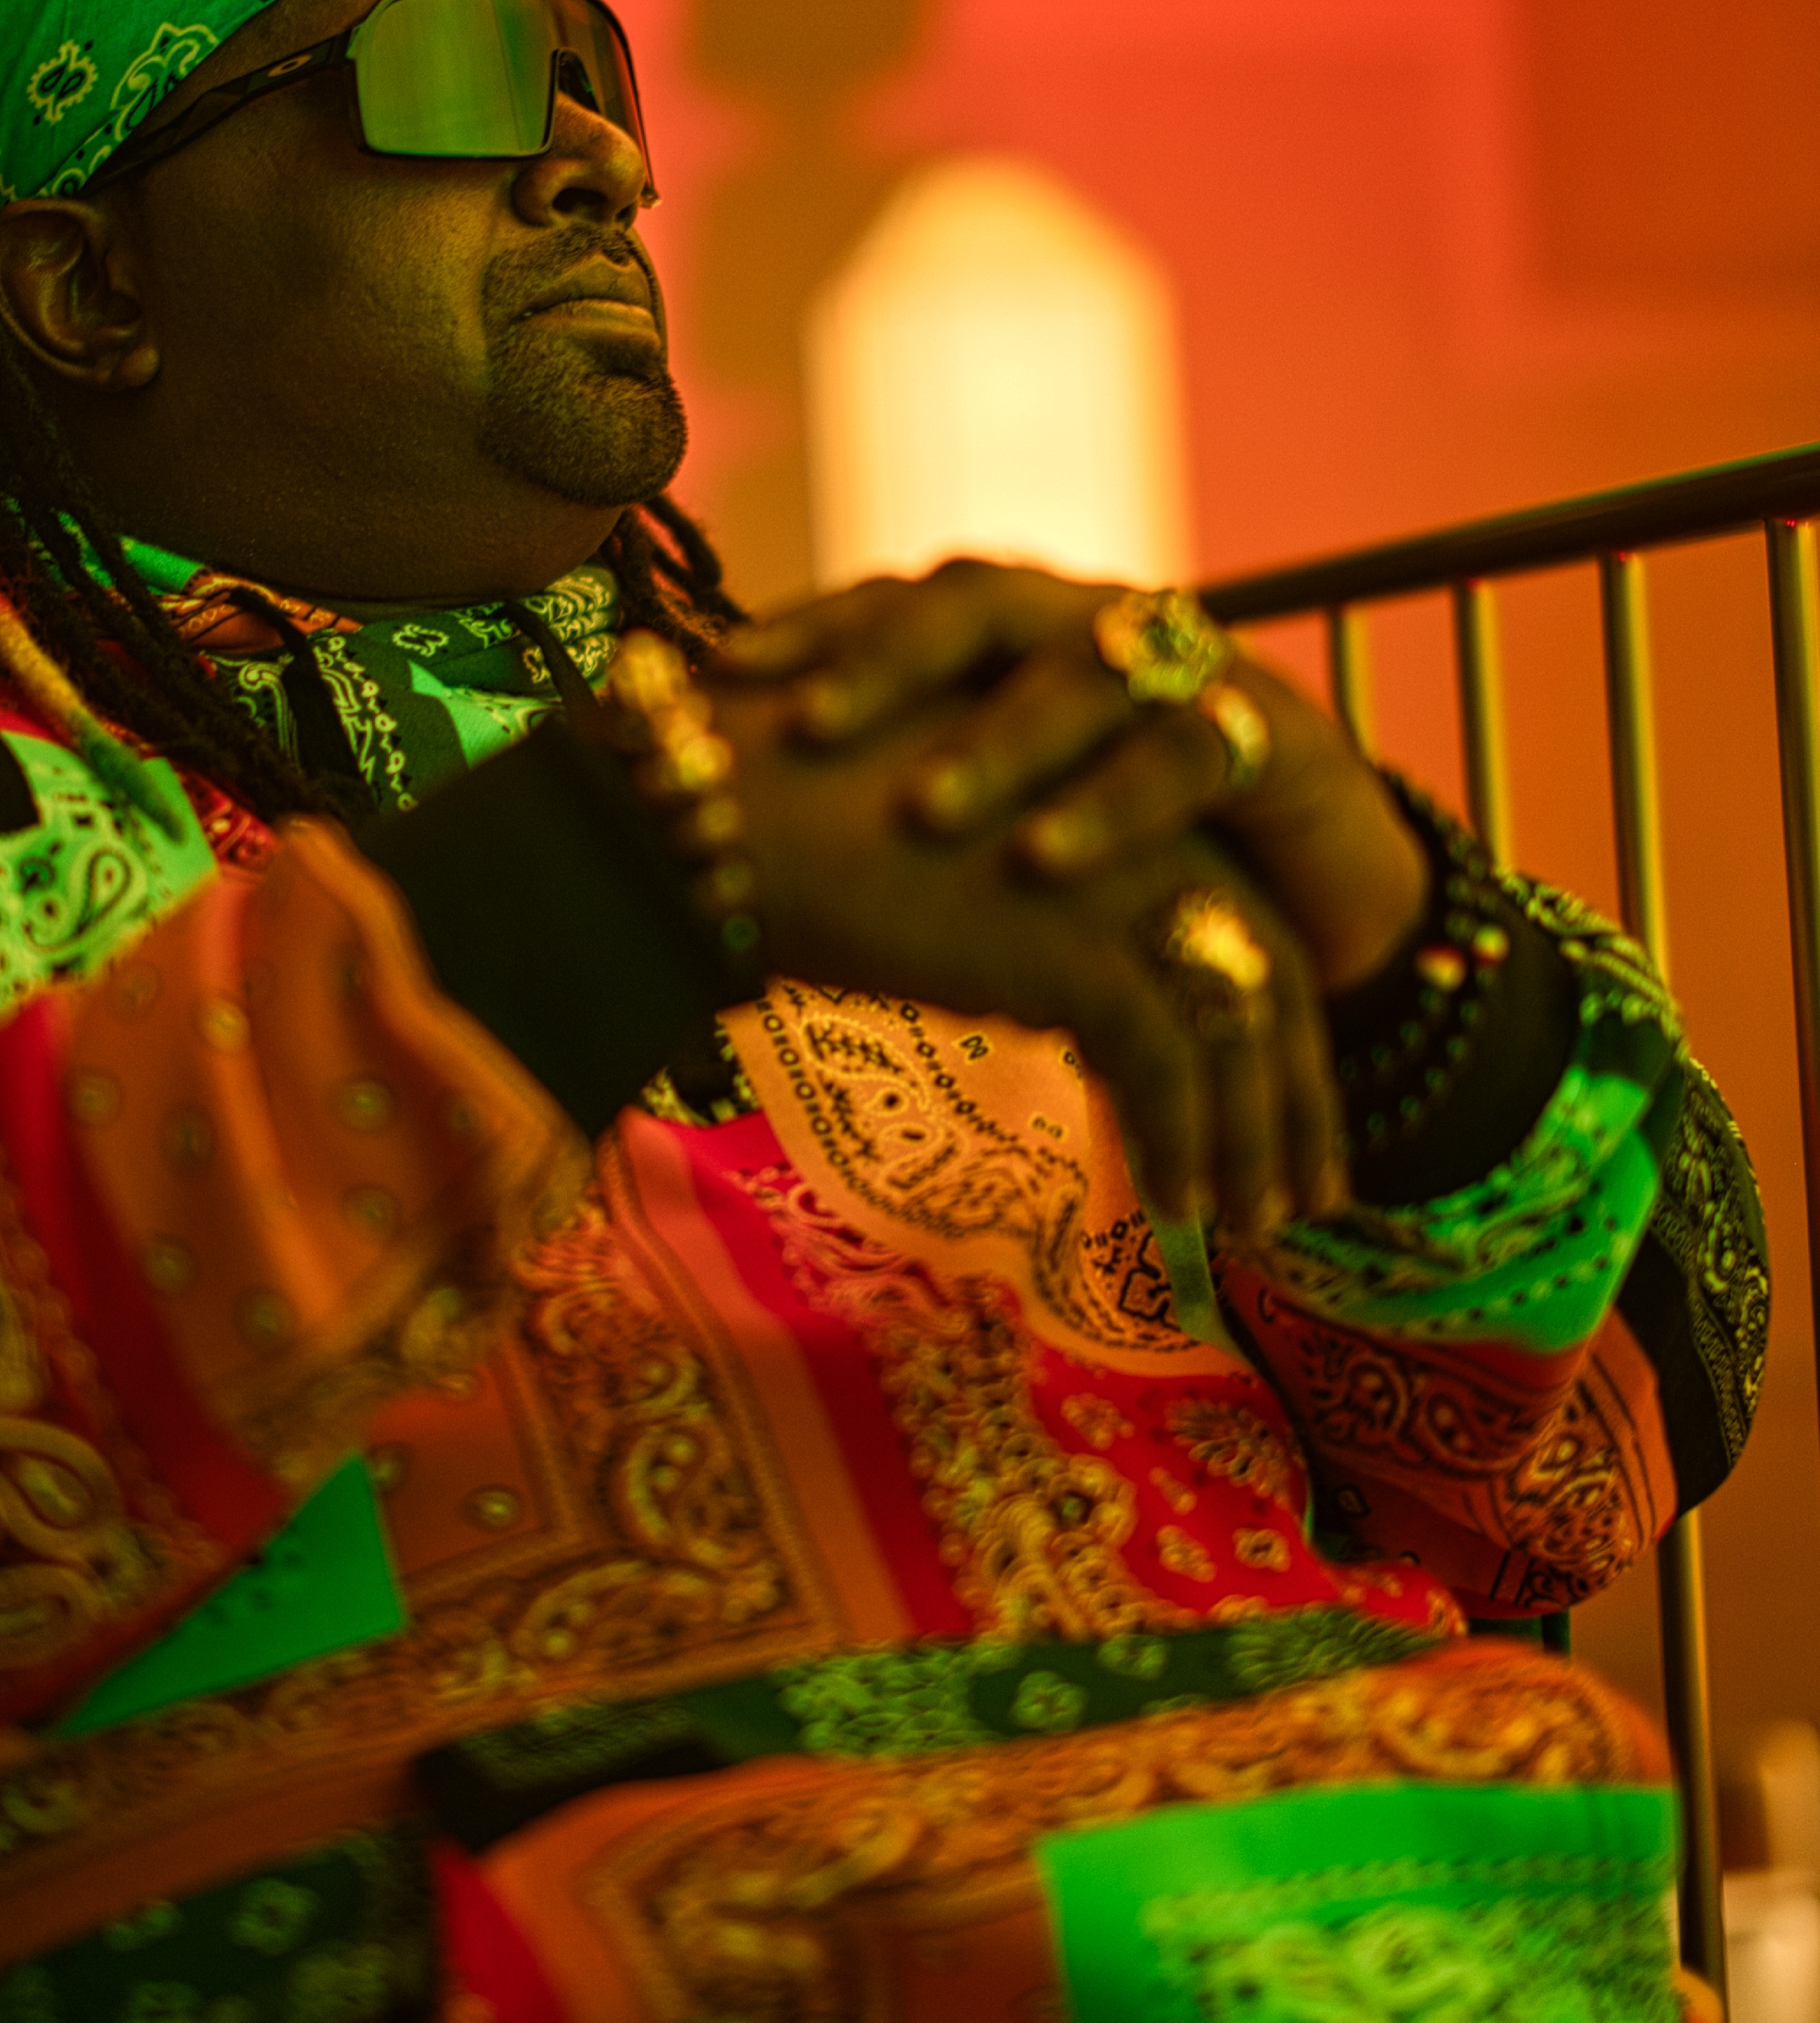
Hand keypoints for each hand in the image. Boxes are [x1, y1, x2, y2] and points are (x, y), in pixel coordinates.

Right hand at [709, 670, 1348, 1234]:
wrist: (722, 811)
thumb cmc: (792, 833)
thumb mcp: (945, 880)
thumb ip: (1016, 928)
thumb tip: (1041, 1002)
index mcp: (1112, 796)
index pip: (1234, 924)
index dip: (1263, 1035)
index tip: (1270, 1125)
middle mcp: (1137, 822)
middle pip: (1267, 974)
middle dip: (1290, 1099)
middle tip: (1301, 1198)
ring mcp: (1117, 874)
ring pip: (1239, 1025)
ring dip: (1254, 1137)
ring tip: (1253, 1226)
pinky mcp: (1078, 936)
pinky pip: (1167, 1061)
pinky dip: (1183, 1141)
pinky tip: (1175, 1213)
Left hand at [720, 560, 1427, 993]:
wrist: (1316, 899)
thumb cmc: (1126, 859)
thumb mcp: (1010, 822)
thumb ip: (906, 801)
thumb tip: (742, 829)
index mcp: (1019, 632)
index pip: (902, 600)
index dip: (813, 627)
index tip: (721, 677)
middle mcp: (1096, 623)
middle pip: (981, 601)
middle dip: (888, 660)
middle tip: (810, 728)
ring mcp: (1191, 669)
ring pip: (1083, 671)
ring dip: (999, 739)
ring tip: (923, 812)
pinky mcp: (1278, 735)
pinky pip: (1187, 753)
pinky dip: (1112, 807)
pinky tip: (1046, 859)